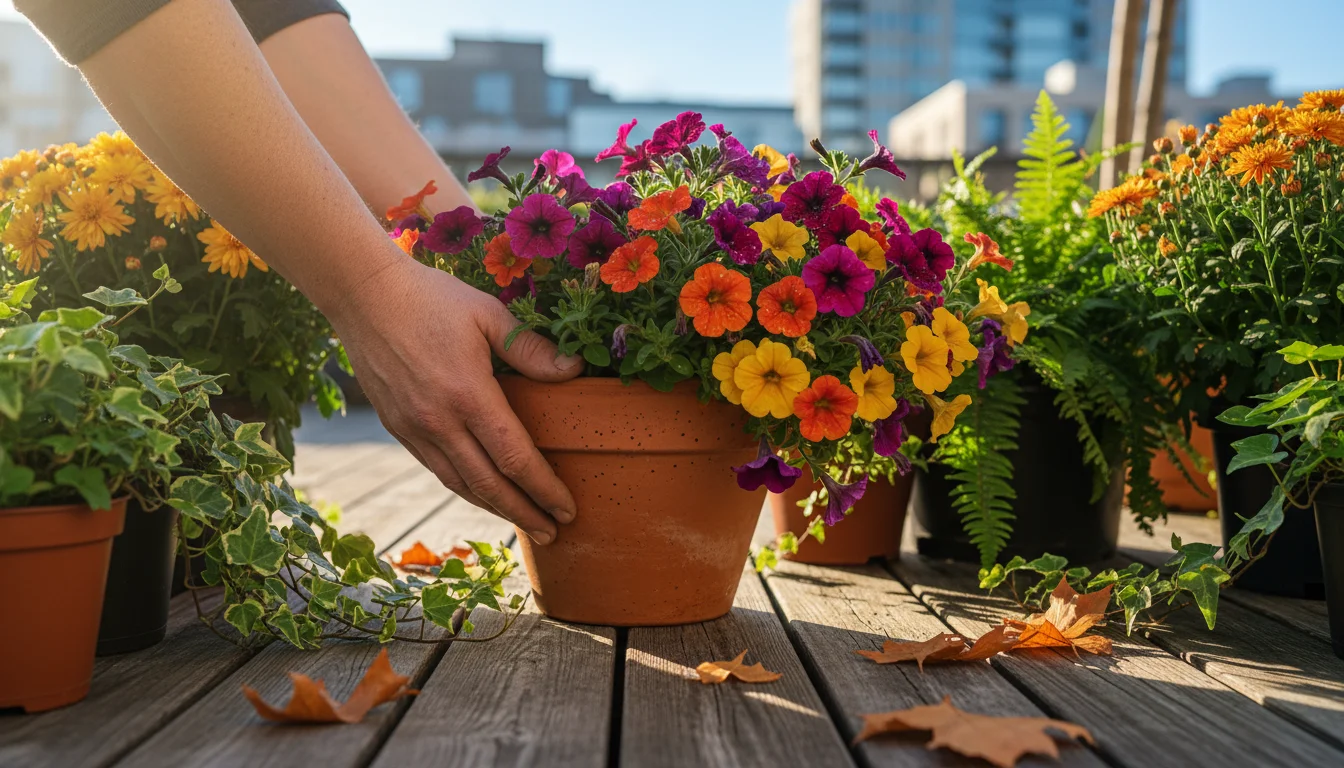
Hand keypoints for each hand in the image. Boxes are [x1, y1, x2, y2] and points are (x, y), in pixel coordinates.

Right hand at [328, 256, 582, 543]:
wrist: (363, 294)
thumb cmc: (431, 298)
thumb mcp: (488, 313)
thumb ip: (530, 349)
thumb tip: (574, 370)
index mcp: (467, 394)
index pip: (514, 457)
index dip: (543, 488)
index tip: (567, 508)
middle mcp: (438, 421)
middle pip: (488, 484)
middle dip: (524, 513)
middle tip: (554, 533)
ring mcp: (413, 428)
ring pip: (460, 483)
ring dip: (494, 509)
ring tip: (525, 523)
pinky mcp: (397, 427)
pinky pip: (437, 469)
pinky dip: (465, 488)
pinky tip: (483, 494)